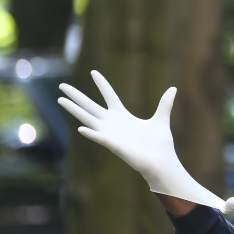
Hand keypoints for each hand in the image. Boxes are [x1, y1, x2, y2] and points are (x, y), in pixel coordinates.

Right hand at [58, 71, 226, 210]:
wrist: (161, 162)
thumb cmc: (159, 144)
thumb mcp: (161, 119)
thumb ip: (164, 104)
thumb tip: (173, 88)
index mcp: (122, 116)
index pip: (109, 96)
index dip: (102, 84)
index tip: (93, 71)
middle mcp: (112, 123)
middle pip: (90, 106)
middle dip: (77, 96)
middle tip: (61, 86)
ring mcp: (110, 134)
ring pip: (88, 119)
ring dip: (74, 110)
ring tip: (60, 100)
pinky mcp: (113, 144)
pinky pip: (99, 138)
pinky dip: (90, 133)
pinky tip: (80, 128)